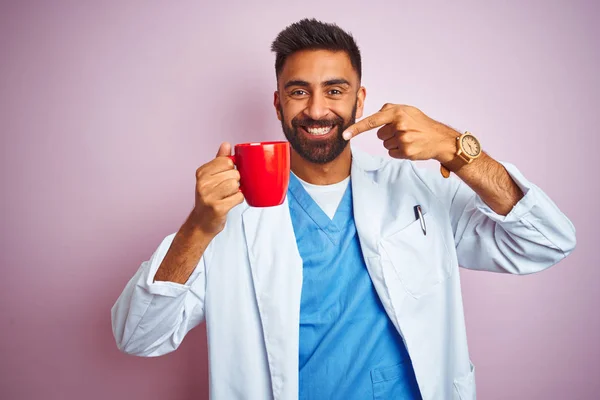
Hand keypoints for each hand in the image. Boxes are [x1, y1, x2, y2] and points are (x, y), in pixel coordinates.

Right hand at [190, 142, 243, 235]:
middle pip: (234, 173)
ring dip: (237, 191)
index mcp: (202, 172)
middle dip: (236, 181)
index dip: (232, 169)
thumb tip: (226, 144)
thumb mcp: (210, 177)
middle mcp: (203, 183)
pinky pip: (238, 197)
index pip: (227, 161)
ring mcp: (209, 196)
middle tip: (227, 190)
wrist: (201, 224)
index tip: (226, 177)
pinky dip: (238, 200)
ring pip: (236, 185)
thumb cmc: (209, 199)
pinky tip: (230, 203)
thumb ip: (219, 161)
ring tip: (228, 196)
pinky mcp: (217, 208)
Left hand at [343, 104, 458, 162]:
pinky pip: (392, 153)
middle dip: (389, 134)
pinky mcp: (407, 151)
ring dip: (394, 143)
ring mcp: (403, 139)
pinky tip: (410, 146)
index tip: (344, 134)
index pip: (372, 121)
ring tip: (409, 138)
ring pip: (386, 144)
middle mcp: (399, 125)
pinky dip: (399, 151)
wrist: (439, 138)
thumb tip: (375, 114)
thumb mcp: (407, 110)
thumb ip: (389, 110)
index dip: (357, 128)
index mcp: (397, 113)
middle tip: (404, 131)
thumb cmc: (421, 123)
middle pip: (380, 135)